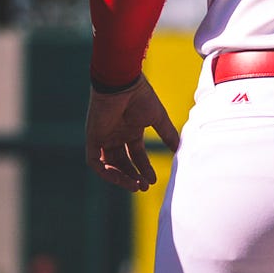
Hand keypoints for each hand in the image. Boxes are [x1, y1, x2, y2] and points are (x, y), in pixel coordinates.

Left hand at [84, 75, 179, 191]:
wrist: (123, 85)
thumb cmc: (142, 97)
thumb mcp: (158, 119)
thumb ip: (168, 135)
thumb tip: (180, 149)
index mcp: (131, 131)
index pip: (137, 155)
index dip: (145, 168)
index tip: (154, 180)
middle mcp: (116, 136)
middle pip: (123, 163)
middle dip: (133, 176)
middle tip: (143, 187)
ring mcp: (104, 138)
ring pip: (109, 166)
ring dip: (121, 177)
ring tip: (135, 186)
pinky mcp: (93, 138)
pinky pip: (94, 161)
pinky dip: (105, 172)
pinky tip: (119, 177)